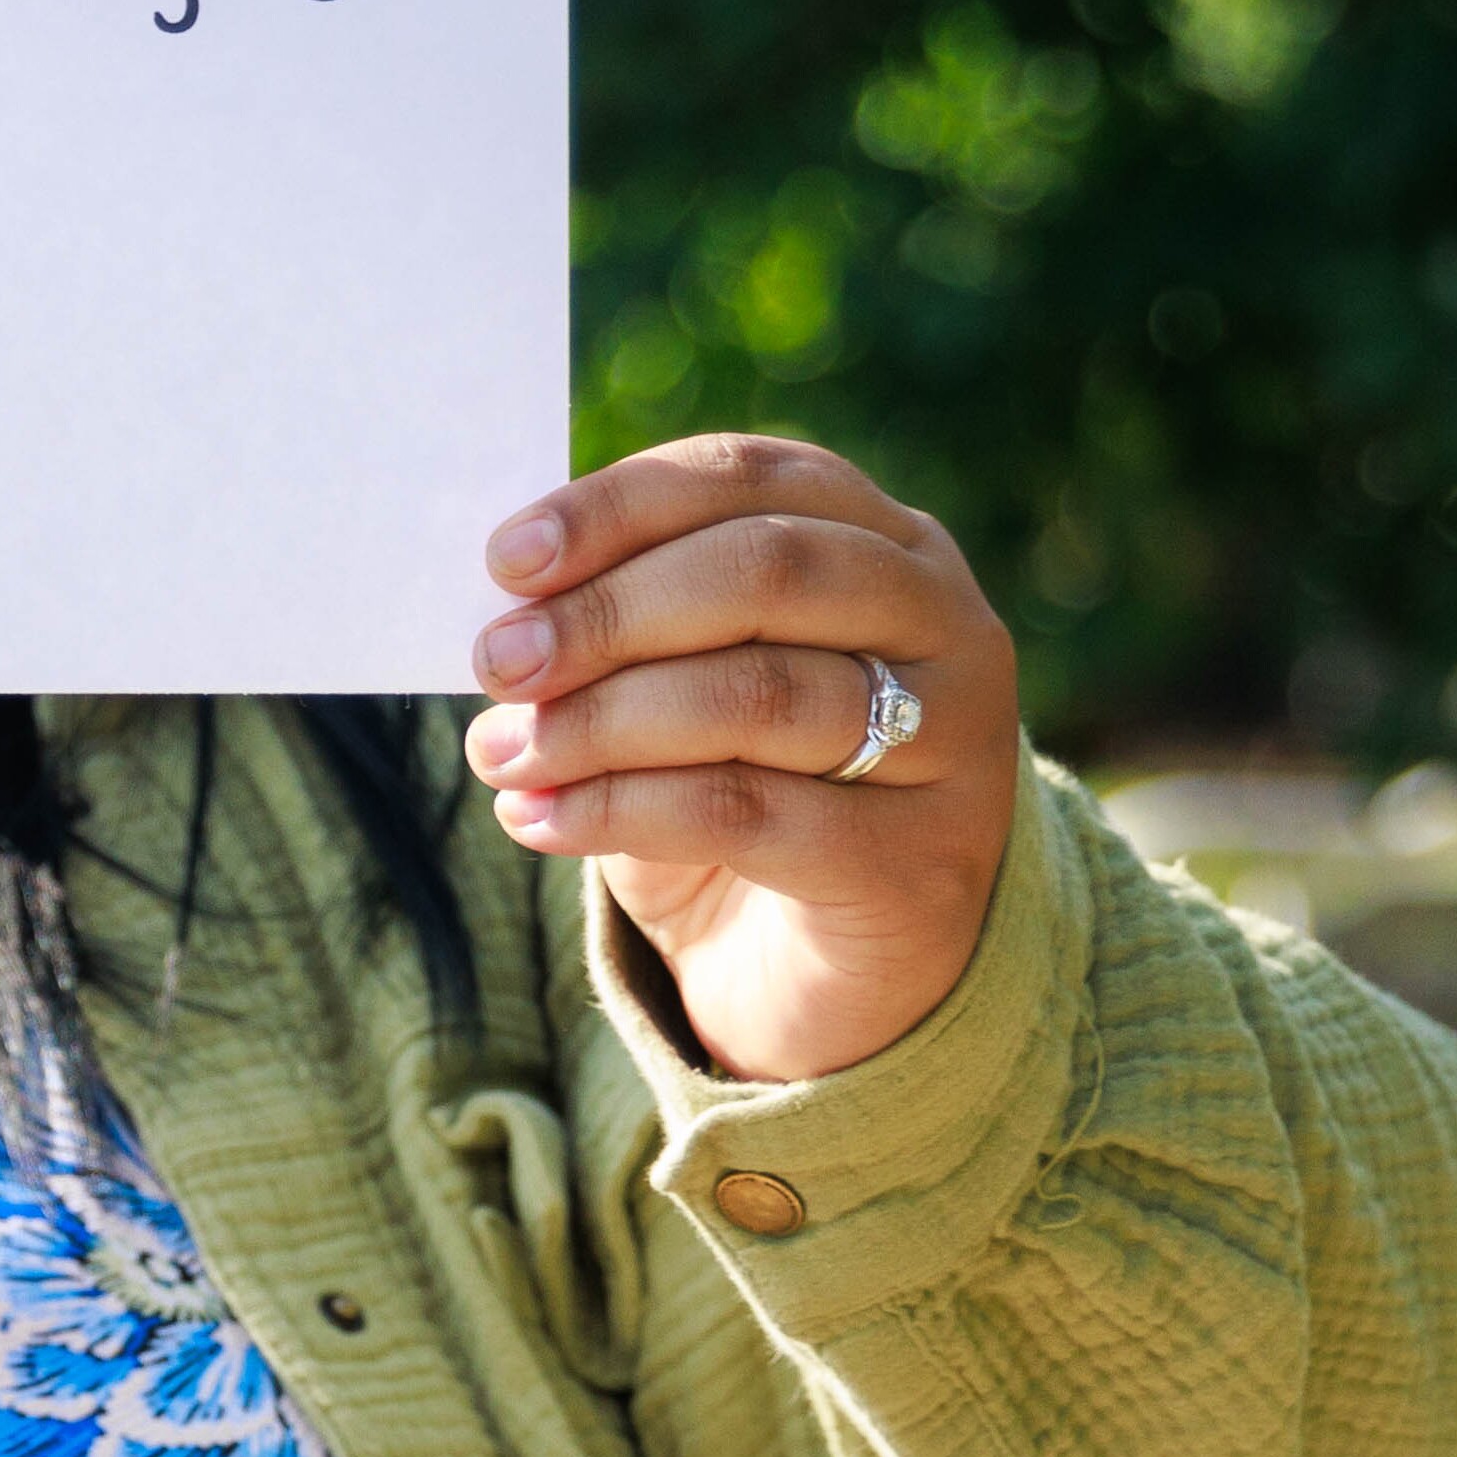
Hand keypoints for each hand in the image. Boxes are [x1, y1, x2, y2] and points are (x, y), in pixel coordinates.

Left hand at [457, 433, 1020, 1085]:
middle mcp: (944, 623)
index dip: (621, 507)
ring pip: (760, 693)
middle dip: (609, 612)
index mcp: (885, 542)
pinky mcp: (922, 861)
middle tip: (499, 663)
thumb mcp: (687, 689)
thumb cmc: (747, 799)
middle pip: (766, 571)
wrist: (836, 978)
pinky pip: (750, 813)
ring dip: (603, 720)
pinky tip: (542, 821)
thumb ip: (627, 632)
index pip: (750, 479)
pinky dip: (622, 810)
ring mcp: (956, 743)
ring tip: (504, 754)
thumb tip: (508, 617)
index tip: (508, 560)